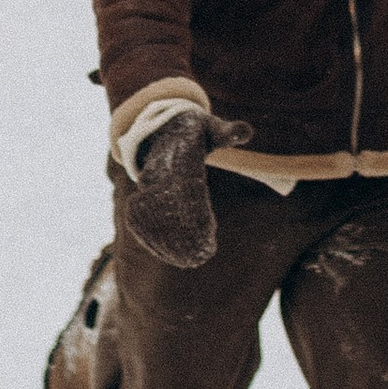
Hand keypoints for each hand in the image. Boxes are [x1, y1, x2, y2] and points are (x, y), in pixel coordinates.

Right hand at [122, 107, 245, 268]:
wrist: (162, 127)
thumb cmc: (195, 132)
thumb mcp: (213, 128)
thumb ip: (229, 132)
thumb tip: (246, 131)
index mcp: (181, 157)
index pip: (188, 187)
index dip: (196, 213)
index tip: (208, 232)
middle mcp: (161, 172)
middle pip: (169, 207)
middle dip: (182, 234)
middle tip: (199, 257)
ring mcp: (149, 184)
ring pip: (153, 216)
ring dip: (167, 241)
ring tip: (186, 261)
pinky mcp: (142, 193)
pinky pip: (141, 217)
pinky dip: (151, 236)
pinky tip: (166, 255)